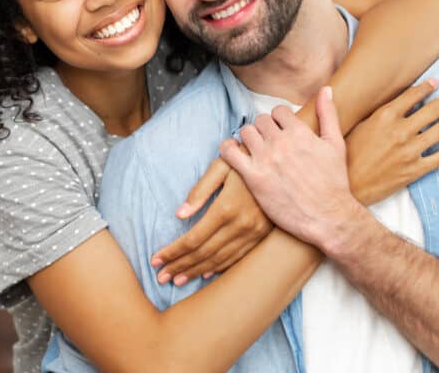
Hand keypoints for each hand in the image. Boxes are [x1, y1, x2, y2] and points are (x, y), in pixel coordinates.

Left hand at [150, 159, 270, 285]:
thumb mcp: (222, 165)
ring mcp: (254, 233)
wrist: (284, 162)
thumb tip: (179, 214)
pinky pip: (238, 258)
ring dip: (197, 272)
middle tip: (161, 277)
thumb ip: (200, 190)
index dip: (172, 252)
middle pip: (204, 254)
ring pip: (220, 260)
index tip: (155, 260)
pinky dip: (220, 268)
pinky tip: (206, 274)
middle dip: (180, 267)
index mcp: (226, 209)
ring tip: (177, 280)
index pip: (192, 239)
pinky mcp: (262, 236)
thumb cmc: (245, 158)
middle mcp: (241, 226)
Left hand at [219, 87, 357, 249]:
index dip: (278, 119)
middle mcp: (281, 142)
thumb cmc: (335, 183)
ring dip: (248, 138)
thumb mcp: (336, 145)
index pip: (278, 111)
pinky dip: (228, 149)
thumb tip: (326, 89)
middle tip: (267, 142)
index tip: (280, 130)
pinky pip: (229, 153)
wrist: (329, 217)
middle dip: (263, 129)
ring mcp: (266, 159)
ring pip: (245, 133)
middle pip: (260, 120)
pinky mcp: (254, 177)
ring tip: (255, 149)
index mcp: (300, 132)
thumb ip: (328, 114)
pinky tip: (234, 154)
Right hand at [346, 79, 438, 204]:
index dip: (426, 88)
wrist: (349, 186)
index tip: (437, 82)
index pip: (411, 97)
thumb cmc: (349, 155)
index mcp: (384, 117)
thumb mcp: (359, 127)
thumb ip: (379, 115)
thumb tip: (397, 103)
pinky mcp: (414, 170)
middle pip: (432, 110)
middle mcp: (400, 131)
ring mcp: (409, 151)